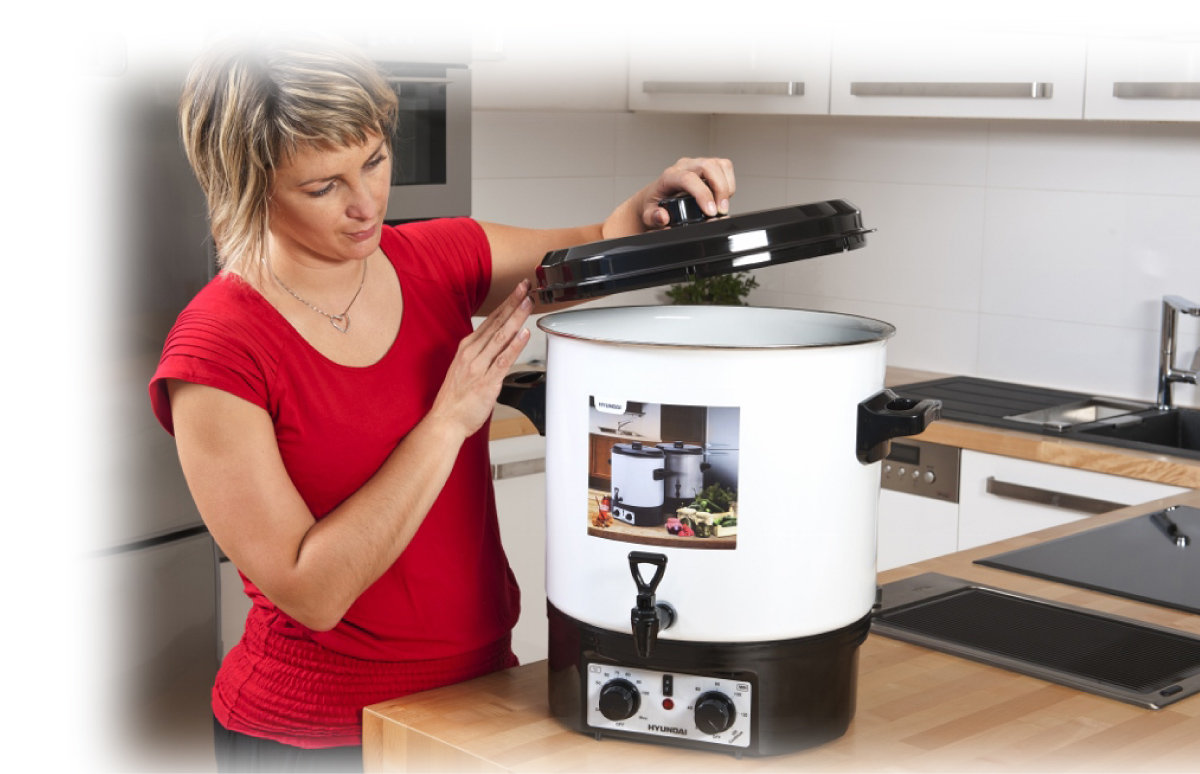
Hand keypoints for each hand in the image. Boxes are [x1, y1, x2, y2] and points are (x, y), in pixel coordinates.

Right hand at [427, 280, 532, 439]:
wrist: (446, 420)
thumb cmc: (456, 397)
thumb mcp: (466, 367)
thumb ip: (483, 353)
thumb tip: (502, 343)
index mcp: (467, 347)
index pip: (491, 320)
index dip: (506, 303)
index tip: (518, 290)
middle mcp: (472, 353)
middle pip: (497, 323)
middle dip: (512, 303)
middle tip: (525, 286)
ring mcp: (479, 366)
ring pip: (500, 337)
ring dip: (516, 318)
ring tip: (527, 303)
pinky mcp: (487, 381)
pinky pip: (503, 360)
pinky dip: (514, 345)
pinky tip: (523, 334)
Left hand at [640, 157, 736, 227]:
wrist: (656, 197)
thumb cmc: (654, 204)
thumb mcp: (648, 214)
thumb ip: (653, 217)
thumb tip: (662, 217)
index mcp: (669, 176)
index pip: (688, 178)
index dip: (703, 194)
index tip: (710, 212)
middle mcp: (684, 166)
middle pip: (708, 166)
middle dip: (720, 189)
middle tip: (720, 211)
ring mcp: (697, 164)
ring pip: (719, 165)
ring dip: (726, 186)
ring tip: (722, 206)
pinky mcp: (708, 166)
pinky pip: (724, 167)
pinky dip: (729, 182)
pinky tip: (722, 197)